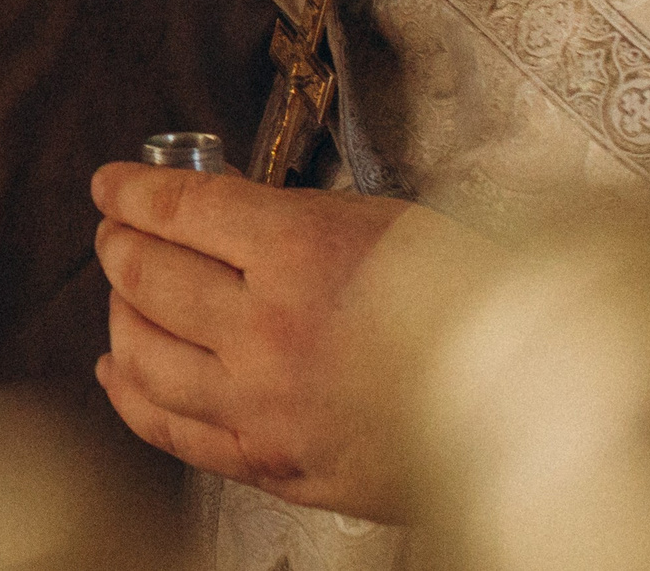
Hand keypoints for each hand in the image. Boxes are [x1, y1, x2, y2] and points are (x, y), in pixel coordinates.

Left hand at [91, 161, 486, 521]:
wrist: (537, 401)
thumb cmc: (476, 303)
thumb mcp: (385, 222)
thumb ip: (294, 219)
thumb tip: (226, 213)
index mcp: (299, 253)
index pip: (178, 208)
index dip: (131, 190)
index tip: (112, 185)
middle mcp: (268, 331)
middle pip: (147, 277)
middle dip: (118, 244)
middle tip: (116, 231)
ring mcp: (264, 406)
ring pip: (144, 354)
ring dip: (118, 313)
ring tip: (121, 293)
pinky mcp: (273, 464)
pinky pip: (172, 430)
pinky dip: (130, 393)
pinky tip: (119, 369)